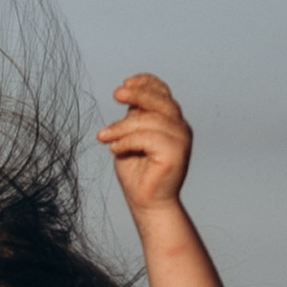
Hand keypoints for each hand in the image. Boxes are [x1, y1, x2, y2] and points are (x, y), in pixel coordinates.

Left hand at [99, 72, 194, 220]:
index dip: (146, 83)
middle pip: (160, 101)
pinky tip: (115, 150)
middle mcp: (180, 128)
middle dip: (137, 94)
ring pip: (150, 120)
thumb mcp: (131, 137)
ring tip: (105, 138)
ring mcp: (181, 140)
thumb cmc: (137, 173)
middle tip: (116, 94)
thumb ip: (133, 119)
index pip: (162, 93)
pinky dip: (127, 141)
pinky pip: (147, 138)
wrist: (147, 203)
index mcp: (171, 121)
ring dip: (122, 127)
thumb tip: (129, 99)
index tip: (125, 83)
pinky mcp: (176, 153)